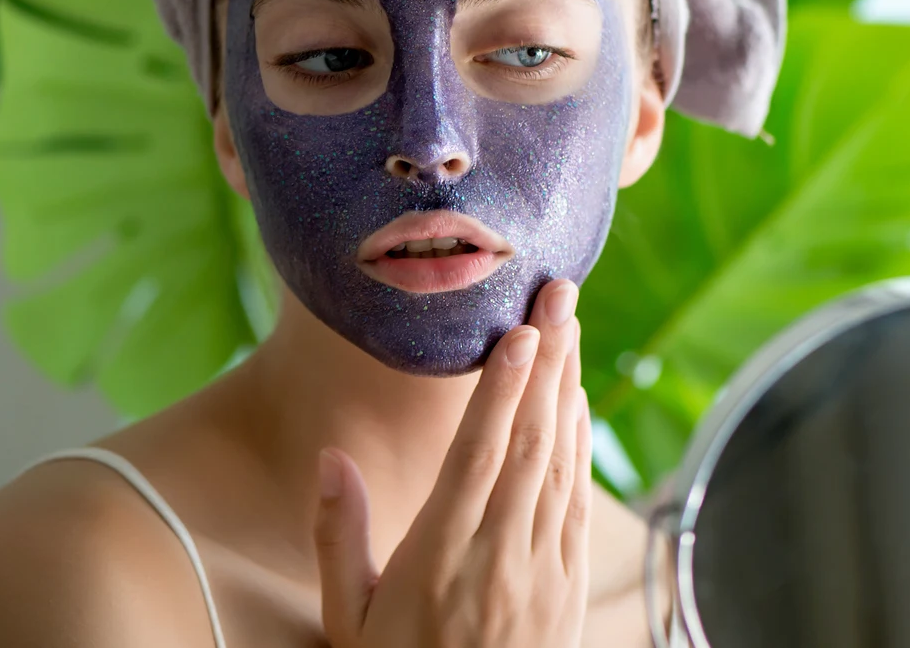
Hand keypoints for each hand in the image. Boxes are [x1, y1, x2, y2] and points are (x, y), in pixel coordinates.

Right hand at [313, 278, 591, 646]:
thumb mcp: (345, 617)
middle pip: (531, 442)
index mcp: (437, 557)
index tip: (520, 333)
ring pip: (560, 464)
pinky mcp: (566, 588)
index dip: (503, 390)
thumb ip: (336, 537)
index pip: (479, 457)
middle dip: (550, 362)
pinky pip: (576, 502)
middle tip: (561, 294)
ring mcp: (541, 572)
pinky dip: (580, 445)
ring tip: (572, 327)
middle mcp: (497, 557)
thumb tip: (330, 458)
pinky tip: (577, 404)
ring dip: (569, 389)